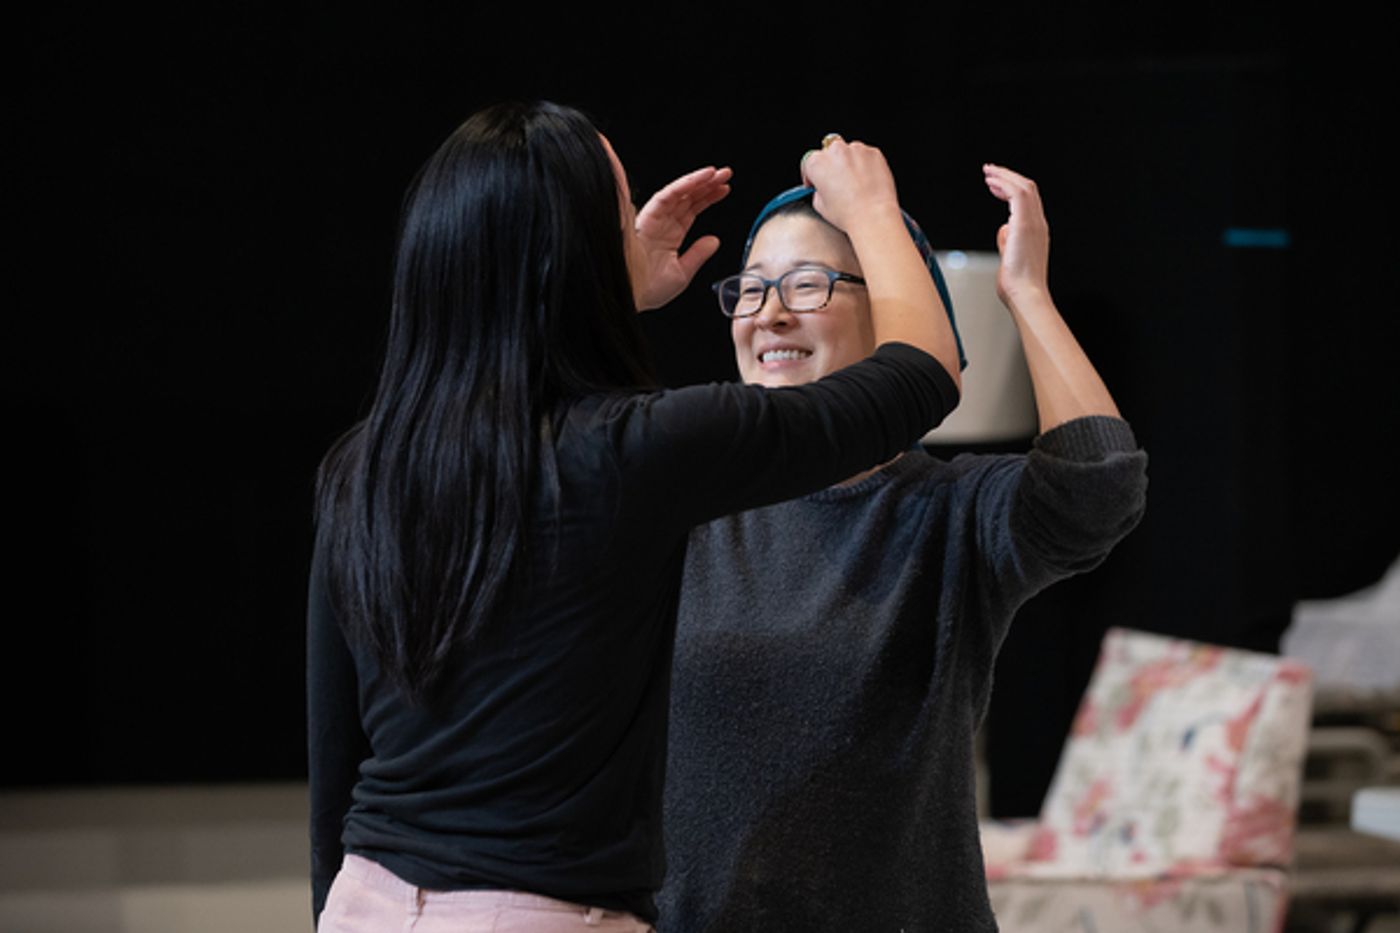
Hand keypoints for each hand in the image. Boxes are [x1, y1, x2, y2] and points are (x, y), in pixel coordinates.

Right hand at [631, 166, 732, 309]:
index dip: (708, 198)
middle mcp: (661, 224)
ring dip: (698, 181)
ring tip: (716, 174)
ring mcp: (654, 220)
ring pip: (678, 193)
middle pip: (686, 198)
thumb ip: (698, 255)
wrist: (629, 297)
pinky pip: (666, 196)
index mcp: (668, 236)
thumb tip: (714, 241)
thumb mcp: (681, 273)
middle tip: (725, 174)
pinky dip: (683, 185)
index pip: (690, 210)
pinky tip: (699, 178)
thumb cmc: (647, 290)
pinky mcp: (647, 217)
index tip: (724, 189)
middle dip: (706, 185)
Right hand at [798, 137, 901, 233]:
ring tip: (855, 184)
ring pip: (849, 152)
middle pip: (829, 153)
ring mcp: (856, 150)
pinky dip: (865, 164)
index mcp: (817, 163)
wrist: (874, 216)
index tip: (816, 181)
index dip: (811, 174)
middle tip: (837, 183)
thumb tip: (822, 188)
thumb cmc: (848, 213)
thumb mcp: (820, 207)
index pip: (808, 162)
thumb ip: (817, 191)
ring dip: (849, 163)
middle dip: (831, 166)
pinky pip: (866, 155)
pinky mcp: (873, 152)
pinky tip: (867, 181)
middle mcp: (836, 151)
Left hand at [983, 164, 1050, 305]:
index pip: (1028, 202)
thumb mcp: (1010, 258)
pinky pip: (1017, 194)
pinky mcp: (1024, 224)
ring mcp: (1034, 223)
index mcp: (1036, 231)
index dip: (1011, 189)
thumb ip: (1007, 242)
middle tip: (990, 172)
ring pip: (1024, 187)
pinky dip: (1004, 183)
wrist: (1025, 295)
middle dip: (1008, 177)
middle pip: (1028, 189)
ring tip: (988, 172)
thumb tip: (1003, 230)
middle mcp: (1038, 224)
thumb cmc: (1017, 285)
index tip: (995, 186)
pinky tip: (991, 182)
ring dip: (1005, 176)